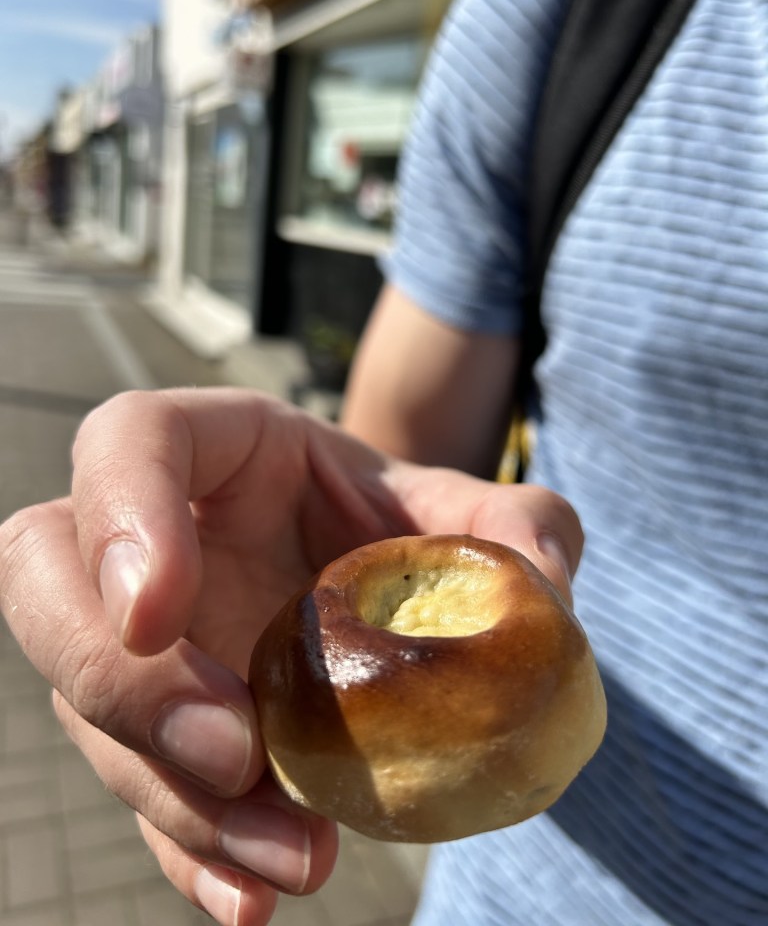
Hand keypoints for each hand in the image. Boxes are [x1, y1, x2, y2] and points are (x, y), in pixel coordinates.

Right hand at [0, 388, 581, 925]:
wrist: (384, 594)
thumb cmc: (406, 525)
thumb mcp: (464, 509)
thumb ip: (512, 522)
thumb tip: (544, 578)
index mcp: (218, 450)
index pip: (126, 440)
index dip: (120, 515)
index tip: (160, 611)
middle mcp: (154, 541)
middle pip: (47, 583)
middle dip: (122, 681)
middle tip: (233, 750)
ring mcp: (146, 640)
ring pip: (92, 714)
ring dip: (178, 799)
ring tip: (301, 852)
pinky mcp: (161, 728)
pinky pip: (143, 793)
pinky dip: (189, 852)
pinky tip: (252, 896)